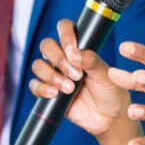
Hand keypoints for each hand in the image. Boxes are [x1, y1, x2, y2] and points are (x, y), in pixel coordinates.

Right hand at [28, 19, 132, 135]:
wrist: (109, 117)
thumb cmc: (110, 90)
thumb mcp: (105, 73)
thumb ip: (90, 60)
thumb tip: (72, 53)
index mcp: (78, 47)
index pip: (64, 28)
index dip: (65, 34)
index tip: (72, 48)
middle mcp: (64, 58)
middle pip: (46, 45)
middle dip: (58, 58)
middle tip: (76, 74)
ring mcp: (55, 74)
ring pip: (38, 65)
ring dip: (52, 75)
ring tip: (70, 88)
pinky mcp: (48, 92)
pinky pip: (34, 86)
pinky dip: (42, 88)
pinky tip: (56, 94)